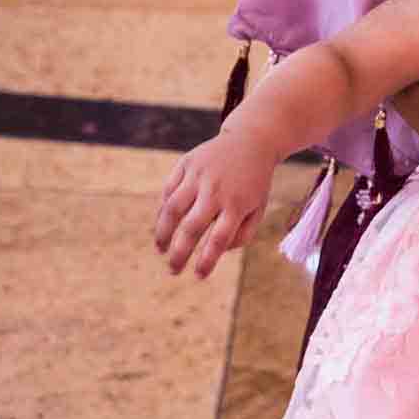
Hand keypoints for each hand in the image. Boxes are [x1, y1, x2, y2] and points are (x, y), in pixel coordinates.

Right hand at [154, 132, 275, 278]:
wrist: (251, 142)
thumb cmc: (254, 184)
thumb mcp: (258, 209)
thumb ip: (241, 236)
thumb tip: (215, 252)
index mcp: (237, 204)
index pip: (218, 240)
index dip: (206, 262)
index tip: (198, 276)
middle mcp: (216, 190)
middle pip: (191, 228)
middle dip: (178, 254)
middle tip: (173, 271)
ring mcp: (198, 175)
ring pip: (172, 209)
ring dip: (162, 233)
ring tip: (161, 249)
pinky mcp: (186, 163)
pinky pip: (169, 190)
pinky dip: (163, 209)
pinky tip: (164, 224)